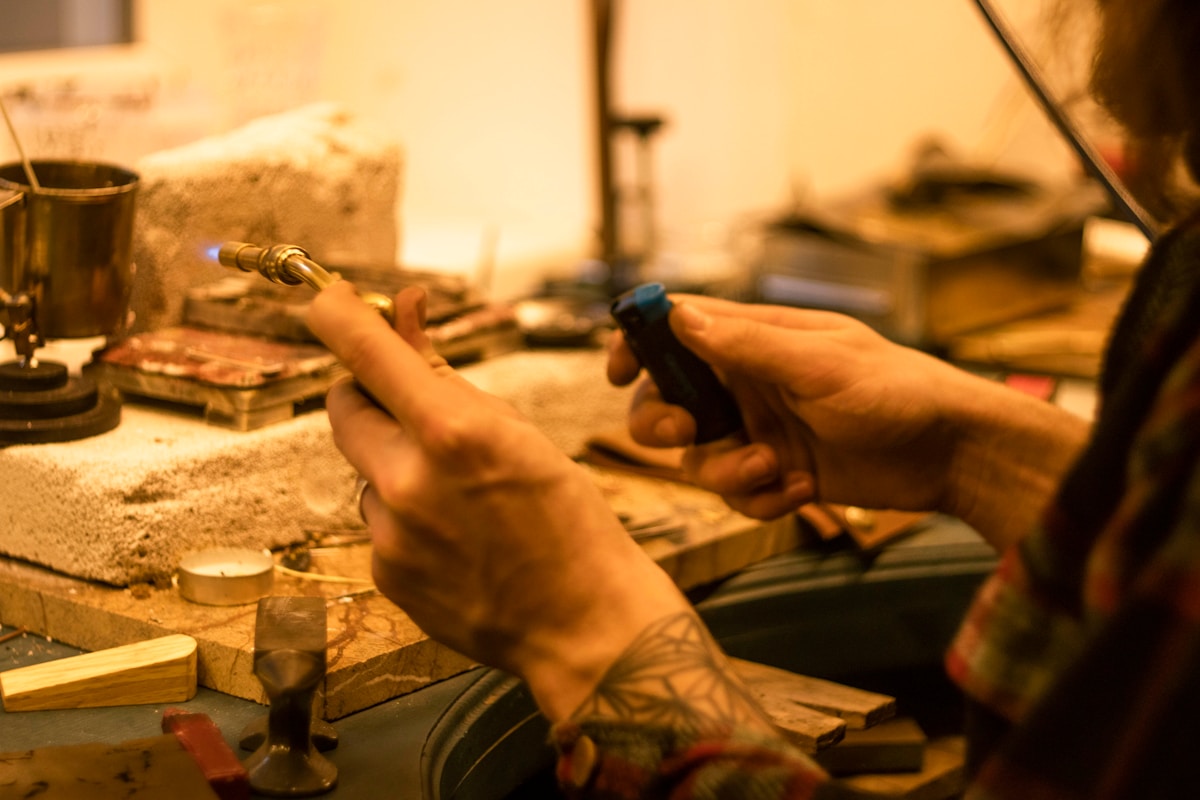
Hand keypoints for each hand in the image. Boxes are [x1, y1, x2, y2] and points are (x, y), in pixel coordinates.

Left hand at [307, 282, 690, 719]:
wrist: (582, 623)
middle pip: (342, 406)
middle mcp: (407, 480)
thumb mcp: (519, 432)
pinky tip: (456, 536)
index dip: (338, 314)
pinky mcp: (383, 572)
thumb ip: (448, 376)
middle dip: (367, 392)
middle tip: (407, 401)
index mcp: (452, 432)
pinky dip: (406, 513)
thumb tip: (406, 313)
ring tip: (462, 498)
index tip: (331, 300)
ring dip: (396, 463)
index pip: (365, 352)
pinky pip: (378, 519)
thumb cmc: (570, 520)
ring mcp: (389, 533)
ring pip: (365, 468)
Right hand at [608, 296, 1088, 546]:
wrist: (950, 453)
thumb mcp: (820, 363)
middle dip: (664, 422)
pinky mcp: (777, 473)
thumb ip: (747, 344)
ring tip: (771, 472)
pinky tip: (803, 491)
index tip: (617, 369)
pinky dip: (759, 499)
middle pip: (668, 399)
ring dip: (724, 472)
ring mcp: (760, 429)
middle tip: (687, 434)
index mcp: (754, 340)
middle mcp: (747, 382)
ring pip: (697, 457)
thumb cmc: (895, 390)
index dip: (638, 342)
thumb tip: (680, 316)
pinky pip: (736, 494)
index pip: (677, 328)